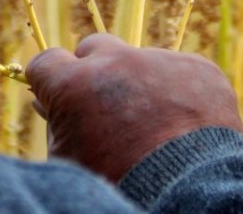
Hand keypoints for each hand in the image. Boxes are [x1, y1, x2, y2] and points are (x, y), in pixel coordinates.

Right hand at [26, 33, 242, 182]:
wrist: (189, 194)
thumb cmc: (119, 184)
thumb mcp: (71, 160)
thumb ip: (55, 124)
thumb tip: (44, 103)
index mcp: (73, 84)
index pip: (46, 61)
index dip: (50, 81)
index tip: (58, 97)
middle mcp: (115, 61)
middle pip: (94, 47)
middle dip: (94, 69)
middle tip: (105, 105)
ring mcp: (160, 61)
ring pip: (141, 62)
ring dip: (139, 84)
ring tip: (155, 126)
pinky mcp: (198, 68)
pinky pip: (180, 72)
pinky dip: (178, 93)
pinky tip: (183, 125)